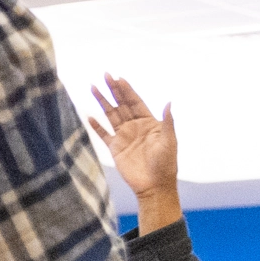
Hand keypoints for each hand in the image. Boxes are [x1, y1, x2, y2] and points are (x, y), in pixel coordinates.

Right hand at [88, 75, 178, 216]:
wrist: (154, 186)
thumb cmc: (166, 164)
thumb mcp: (169, 141)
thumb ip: (167, 122)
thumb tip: (169, 102)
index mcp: (149, 122)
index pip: (135, 101)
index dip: (127, 89)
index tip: (119, 78)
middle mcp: (135, 126)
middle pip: (121, 104)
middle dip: (113, 89)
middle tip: (105, 75)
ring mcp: (124, 136)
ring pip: (111, 115)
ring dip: (102, 102)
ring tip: (93, 88)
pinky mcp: (115, 148)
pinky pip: (103, 134)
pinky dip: (96, 126)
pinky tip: (90, 116)